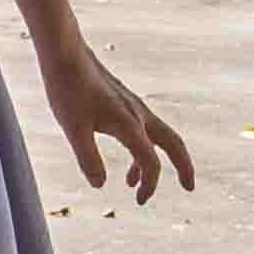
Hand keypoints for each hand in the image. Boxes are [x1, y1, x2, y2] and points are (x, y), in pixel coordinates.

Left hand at [40, 33, 196, 202]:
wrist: (64, 53)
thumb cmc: (67, 88)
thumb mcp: (73, 127)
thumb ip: (87, 158)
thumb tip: (101, 186)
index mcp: (131, 124)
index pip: (151, 162)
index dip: (150, 185)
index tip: (139, 201)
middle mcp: (138, 114)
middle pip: (173, 143)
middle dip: (183, 166)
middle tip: (189, 188)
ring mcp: (132, 106)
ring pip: (157, 136)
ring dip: (153, 161)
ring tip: (134, 184)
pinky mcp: (122, 101)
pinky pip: (141, 129)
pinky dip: (138, 147)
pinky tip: (119, 155)